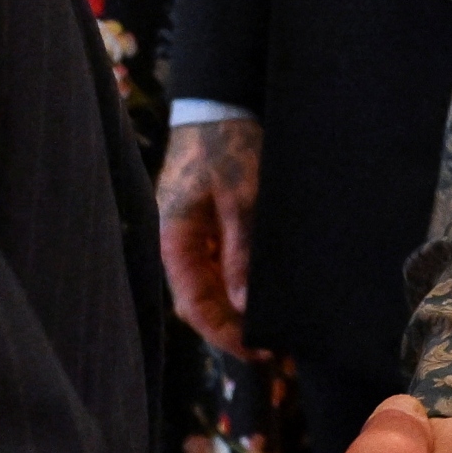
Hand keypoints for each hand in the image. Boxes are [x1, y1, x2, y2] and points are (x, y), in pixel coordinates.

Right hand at [155, 118, 261, 355]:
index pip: (192, 303)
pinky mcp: (209, 224)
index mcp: (175, 239)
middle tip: (275, 350)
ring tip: (276, 329)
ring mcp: (193, 235)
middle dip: (232, 329)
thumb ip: (241, 248)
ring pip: (211, 287)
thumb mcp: (241, 196)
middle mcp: (179, 243)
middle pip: (200, 301)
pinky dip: (241, 287)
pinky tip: (267, 297)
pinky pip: (220, 267)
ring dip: (238, 311)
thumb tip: (243, 302)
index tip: (257, 351)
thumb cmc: (227, 144)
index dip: (222, 332)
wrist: (221, 101)